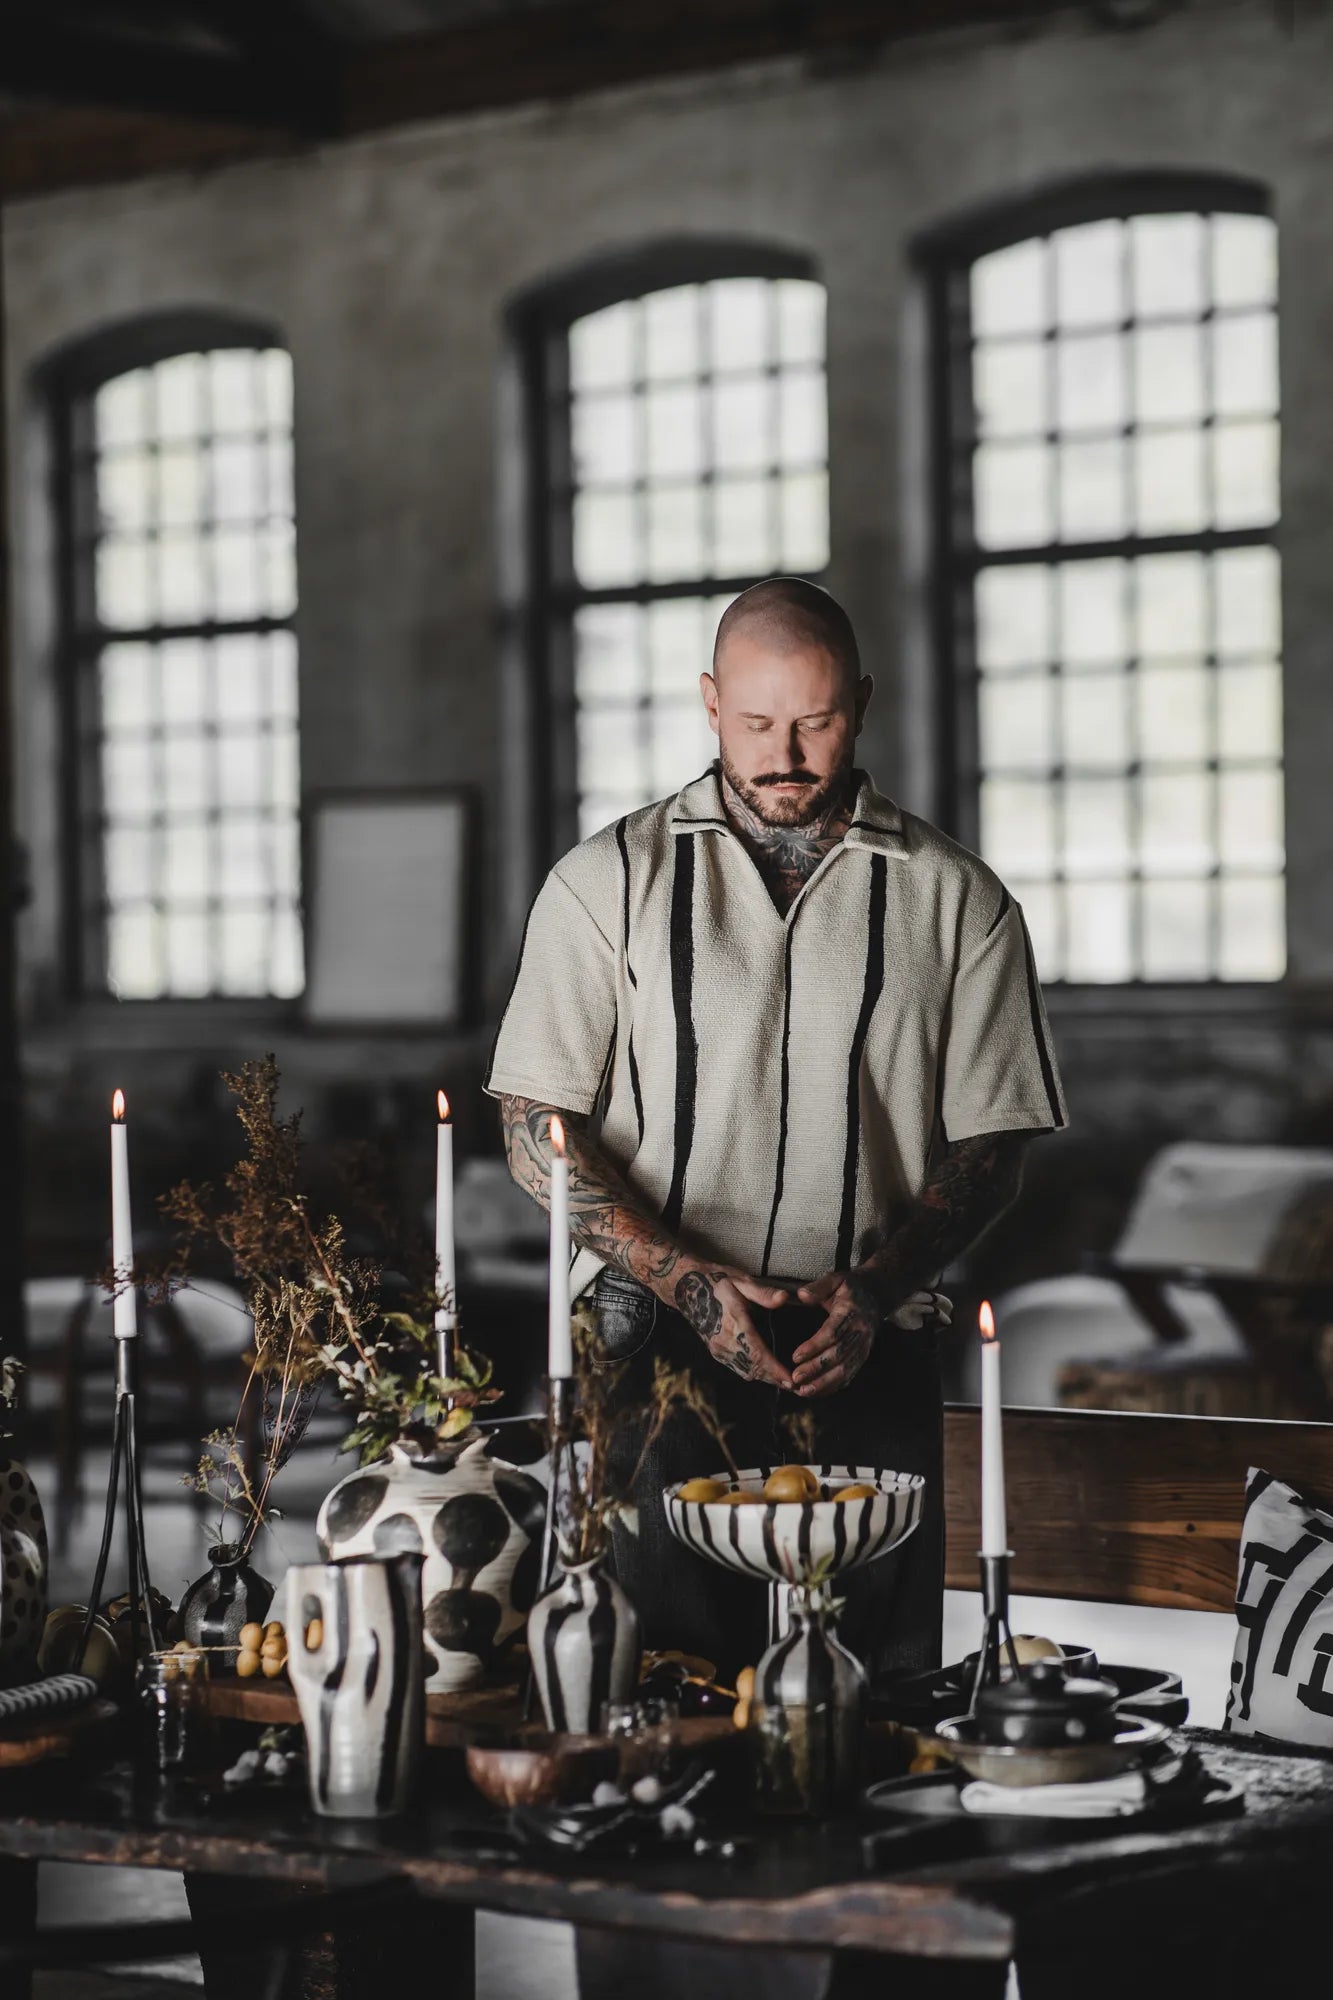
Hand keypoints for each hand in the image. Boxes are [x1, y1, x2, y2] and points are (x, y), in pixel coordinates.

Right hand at [672, 1264, 792, 1387]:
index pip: (757, 1354)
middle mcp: (724, 1341)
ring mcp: (718, 1348)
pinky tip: (765, 1373)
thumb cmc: (717, 1281)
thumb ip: (763, 1293)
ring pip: (745, 1371)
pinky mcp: (715, 1351)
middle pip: (753, 1368)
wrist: (686, 1288)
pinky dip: (753, 1372)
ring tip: (784, 1382)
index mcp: (734, 1324)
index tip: (791, 1380)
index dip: (775, 1370)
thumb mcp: (741, 1281)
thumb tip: (784, 1299)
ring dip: (764, 1378)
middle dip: (774, 1379)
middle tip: (796, 1386)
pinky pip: (737, 1368)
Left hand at [789, 1275, 952, 1397]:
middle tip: (796, 1378)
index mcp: (851, 1313)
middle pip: (838, 1355)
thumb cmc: (851, 1288)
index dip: (814, 1346)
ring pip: (845, 1369)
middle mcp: (860, 1333)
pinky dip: (834, 1386)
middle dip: (816, 1369)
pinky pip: (850, 1374)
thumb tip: (801, 1296)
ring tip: (804, 1391)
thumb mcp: (836, 1280)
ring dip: (824, 1383)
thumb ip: (818, 1287)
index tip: (796, 1356)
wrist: (877, 1295)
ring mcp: (864, 1346)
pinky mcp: (863, 1356)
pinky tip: (817, 1392)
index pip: (832, 1333)